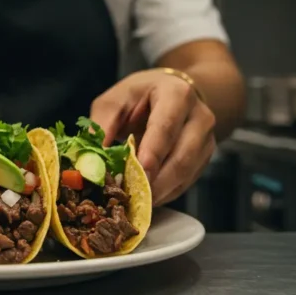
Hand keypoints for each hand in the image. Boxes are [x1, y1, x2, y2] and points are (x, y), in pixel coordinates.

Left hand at [91, 69, 215, 205]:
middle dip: (155, 181)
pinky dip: (165, 193)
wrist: (171, 92)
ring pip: (186, 174)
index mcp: (176, 94)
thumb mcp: (114, 102)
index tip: (137, 175)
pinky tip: (145, 199)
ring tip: (134, 202)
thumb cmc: (139, 97)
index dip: (152, 153)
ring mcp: (206, 139)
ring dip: (159, 192)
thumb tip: (89, 161)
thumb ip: (101, 127)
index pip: (166, 127)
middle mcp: (199, 117)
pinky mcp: (205, 158)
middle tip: (130, 198)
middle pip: (181, 156)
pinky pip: (186, 182)